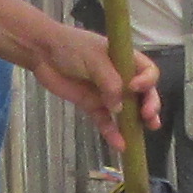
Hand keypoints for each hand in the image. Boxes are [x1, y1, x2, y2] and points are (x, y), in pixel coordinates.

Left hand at [27, 23, 154, 151]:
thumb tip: (119, 109)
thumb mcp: (94, 59)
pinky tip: (120, 144)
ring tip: (146, 130)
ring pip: (127, 111)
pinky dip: (112, 133)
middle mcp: (120, 77)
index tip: (135, 88)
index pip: (148, 72)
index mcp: (125, 60)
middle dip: (150, 105)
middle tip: (149, 116)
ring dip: (136, 122)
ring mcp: (106, 93)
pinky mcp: (92, 106)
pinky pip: (106, 122)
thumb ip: (109, 83)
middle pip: (142, 94)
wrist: (42, 52)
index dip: (147, 81)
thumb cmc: (71, 47)